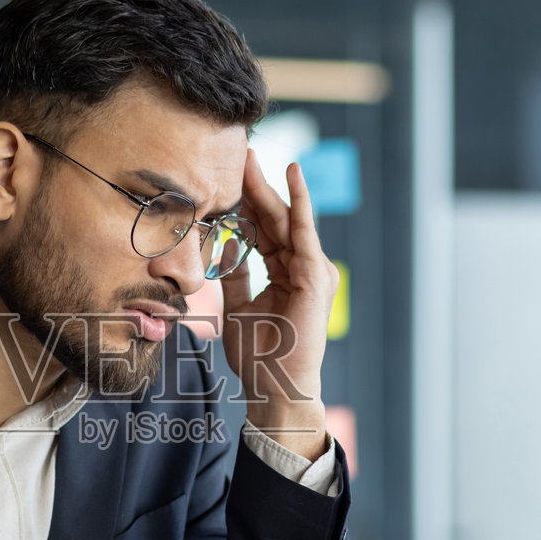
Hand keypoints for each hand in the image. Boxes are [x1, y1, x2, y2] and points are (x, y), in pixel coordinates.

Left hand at [219, 150, 336, 459]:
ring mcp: (312, 271)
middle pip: (275, 219)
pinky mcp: (315, 277)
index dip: (247, 202)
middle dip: (257, 186)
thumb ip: (235, 277)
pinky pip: (304, 233)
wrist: (275, 387)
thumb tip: (225, 250)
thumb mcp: (236, 307)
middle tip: (240, 152)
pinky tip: (292, 177)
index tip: (228, 174)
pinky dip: (300, 204)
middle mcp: (301, 268)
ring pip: (287, 220)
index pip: (264, 230)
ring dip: (271, 187)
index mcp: (284, 273)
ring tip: (254, 157)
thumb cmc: (259, 355)